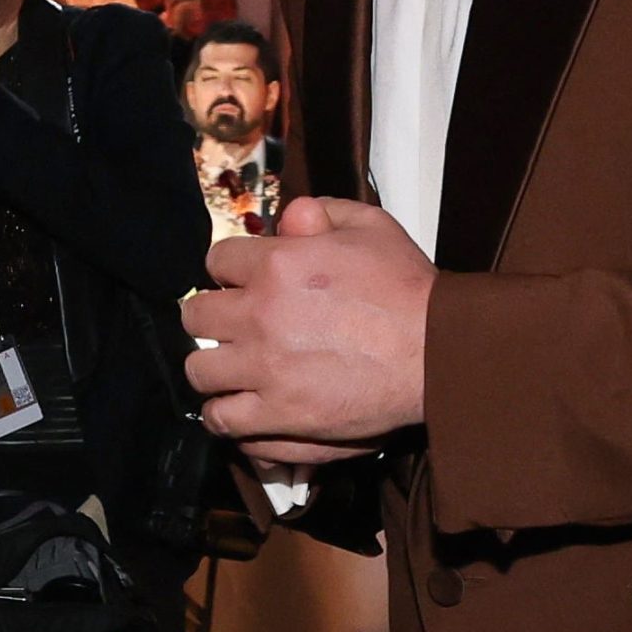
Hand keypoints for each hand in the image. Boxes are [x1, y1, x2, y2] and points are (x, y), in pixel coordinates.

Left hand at [181, 196, 435, 461]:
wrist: (436, 352)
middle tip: (234, 325)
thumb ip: (322, 212)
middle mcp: (260, 316)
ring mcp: (266, 370)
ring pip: (199, 371)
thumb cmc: (407, 287)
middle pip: (196, 316)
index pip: (216, 261)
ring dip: (213, 367)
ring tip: (234, 368)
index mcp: (277, 264)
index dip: (229, 269)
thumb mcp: (370, 227)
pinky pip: (223, 419)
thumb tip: (288, 215)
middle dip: (212, 316)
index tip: (242, 282)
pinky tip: (241, 405)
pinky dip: (226, 413)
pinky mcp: (279, 416)